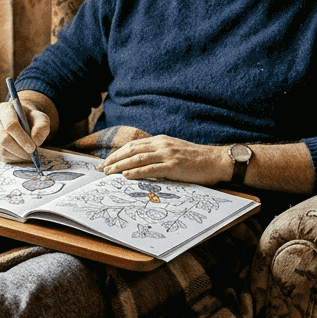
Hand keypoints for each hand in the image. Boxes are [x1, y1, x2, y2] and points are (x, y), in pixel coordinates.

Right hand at [0, 99, 51, 163]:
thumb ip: (42, 127)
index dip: (22, 138)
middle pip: (3, 139)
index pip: (10, 125)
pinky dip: (13, 158)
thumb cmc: (31, 118)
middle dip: (19, 150)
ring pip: (1, 150)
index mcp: (4, 109)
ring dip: (17, 155)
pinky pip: (0, 156)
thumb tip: (35, 141)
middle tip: (31, 154)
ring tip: (28, 155)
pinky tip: (21, 155)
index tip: (32, 148)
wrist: (22, 120)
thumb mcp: (41, 118)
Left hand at [100, 135, 229, 184]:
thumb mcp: (175, 151)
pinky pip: (150, 169)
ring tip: (108, 173)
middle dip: (114, 159)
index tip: (106, 161)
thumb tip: (143, 163)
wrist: (215, 160)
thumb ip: (159, 154)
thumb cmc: (196, 159)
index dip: (118, 153)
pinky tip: (125, 176)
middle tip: (101, 168)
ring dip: (120, 166)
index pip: (133, 145)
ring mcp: (167, 155)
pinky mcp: (173, 166)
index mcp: (160, 140)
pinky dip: (136, 172)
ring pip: (137, 159)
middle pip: (131, 150)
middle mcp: (161, 145)